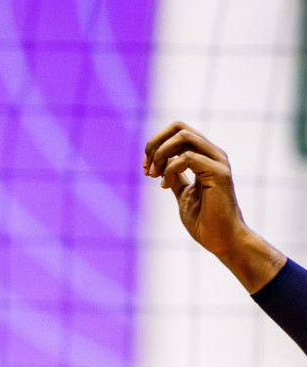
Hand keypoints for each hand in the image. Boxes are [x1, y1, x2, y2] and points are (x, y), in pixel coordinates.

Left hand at [143, 122, 283, 289]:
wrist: (221, 239)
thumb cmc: (204, 219)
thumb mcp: (182, 193)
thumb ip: (175, 177)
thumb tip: (163, 165)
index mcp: (205, 156)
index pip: (178, 131)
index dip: (155, 144)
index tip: (145, 169)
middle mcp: (213, 154)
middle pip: (178, 127)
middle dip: (155, 144)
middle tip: (148, 170)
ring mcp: (218, 162)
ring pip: (183, 137)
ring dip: (161, 155)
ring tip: (155, 177)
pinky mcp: (219, 174)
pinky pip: (187, 158)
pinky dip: (170, 170)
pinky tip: (165, 186)